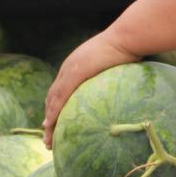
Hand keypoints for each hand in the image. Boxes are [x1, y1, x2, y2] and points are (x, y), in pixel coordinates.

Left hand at [42, 30, 140, 146]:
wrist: (127, 37)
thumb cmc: (128, 48)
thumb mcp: (116, 63)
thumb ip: (112, 76)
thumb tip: (123, 89)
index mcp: (77, 64)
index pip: (61, 90)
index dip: (55, 107)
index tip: (53, 123)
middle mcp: (69, 67)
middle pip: (52, 97)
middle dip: (49, 117)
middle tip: (48, 136)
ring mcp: (71, 69)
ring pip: (53, 100)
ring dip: (49, 120)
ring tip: (48, 139)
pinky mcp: (75, 73)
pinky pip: (61, 97)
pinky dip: (53, 112)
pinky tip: (49, 125)